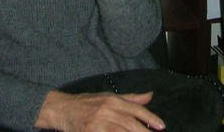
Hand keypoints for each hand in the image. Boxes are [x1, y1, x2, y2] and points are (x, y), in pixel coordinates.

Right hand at [35, 89, 164, 130]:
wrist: (61, 109)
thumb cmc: (86, 104)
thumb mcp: (108, 97)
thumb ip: (130, 99)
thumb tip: (149, 96)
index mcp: (112, 100)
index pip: (136, 109)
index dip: (150, 118)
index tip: (161, 126)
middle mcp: (106, 110)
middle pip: (130, 123)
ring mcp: (98, 123)